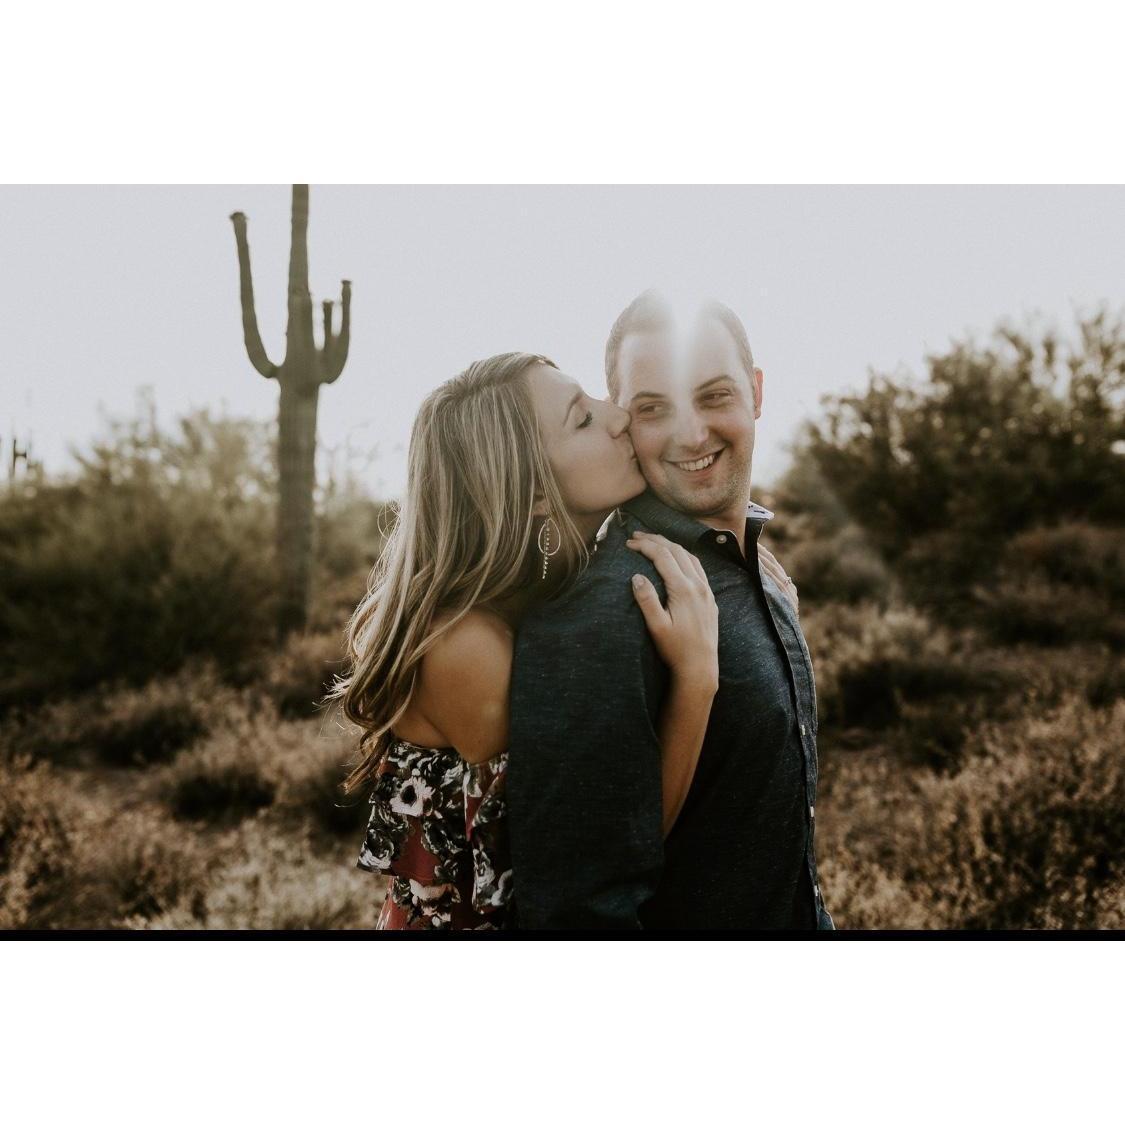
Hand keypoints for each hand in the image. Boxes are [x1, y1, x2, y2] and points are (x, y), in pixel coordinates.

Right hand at [626, 531, 718, 693]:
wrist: (700, 667)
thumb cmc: (676, 649)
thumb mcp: (657, 627)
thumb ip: (647, 600)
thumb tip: (636, 576)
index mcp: (684, 590)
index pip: (663, 557)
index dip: (645, 546)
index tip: (629, 543)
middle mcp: (698, 585)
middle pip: (677, 551)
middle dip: (656, 540)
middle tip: (636, 536)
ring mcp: (706, 591)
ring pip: (690, 556)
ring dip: (671, 545)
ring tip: (654, 542)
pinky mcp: (710, 598)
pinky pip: (698, 567)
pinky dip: (684, 556)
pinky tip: (676, 559)